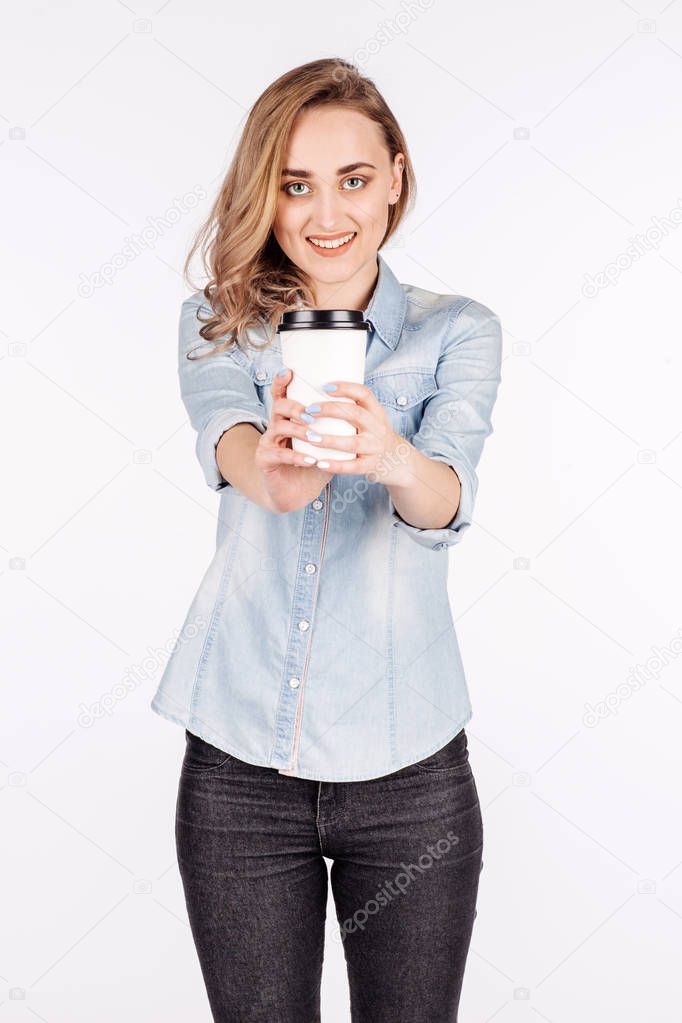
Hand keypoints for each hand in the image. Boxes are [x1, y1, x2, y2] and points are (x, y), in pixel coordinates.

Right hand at [254, 368, 332, 511]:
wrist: (295, 492)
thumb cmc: (312, 464)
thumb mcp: (326, 443)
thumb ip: (338, 428)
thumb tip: (360, 410)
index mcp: (289, 417)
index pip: (282, 393)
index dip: (282, 381)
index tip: (289, 371)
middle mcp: (275, 425)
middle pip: (279, 406)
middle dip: (296, 408)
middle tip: (311, 415)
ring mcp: (267, 442)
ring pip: (278, 427)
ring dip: (298, 431)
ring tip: (313, 437)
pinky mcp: (264, 460)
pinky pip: (279, 455)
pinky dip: (297, 457)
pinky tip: (311, 460)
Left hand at [301, 380, 410, 485]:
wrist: (397, 460)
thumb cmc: (373, 434)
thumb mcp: (371, 417)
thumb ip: (352, 407)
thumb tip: (318, 389)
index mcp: (376, 412)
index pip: (364, 394)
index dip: (346, 388)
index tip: (325, 386)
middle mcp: (378, 428)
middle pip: (355, 415)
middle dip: (331, 410)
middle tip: (309, 410)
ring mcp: (375, 448)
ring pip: (352, 443)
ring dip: (329, 439)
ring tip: (309, 437)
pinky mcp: (370, 466)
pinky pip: (352, 466)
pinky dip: (335, 465)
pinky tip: (319, 463)